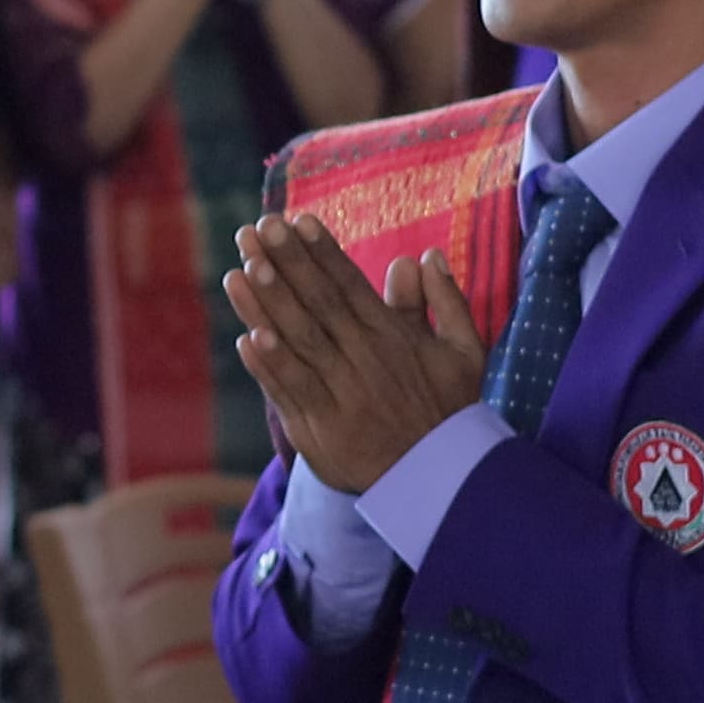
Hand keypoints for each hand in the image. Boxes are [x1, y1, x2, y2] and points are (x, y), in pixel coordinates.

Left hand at [225, 211, 485, 497]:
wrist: (437, 481)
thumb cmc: (446, 409)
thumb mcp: (462, 352)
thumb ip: (444, 302)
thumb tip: (422, 256)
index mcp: (393, 338)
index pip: (350, 287)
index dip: (322, 253)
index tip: (297, 221)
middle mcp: (363, 361)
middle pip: (318, 305)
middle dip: (286, 264)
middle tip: (257, 228)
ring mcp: (340, 396)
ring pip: (299, 343)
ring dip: (268, 306)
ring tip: (241, 269)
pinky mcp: (319, 430)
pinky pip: (291, 392)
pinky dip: (269, 367)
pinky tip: (246, 338)